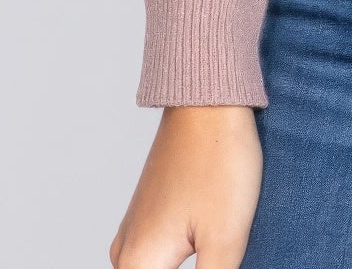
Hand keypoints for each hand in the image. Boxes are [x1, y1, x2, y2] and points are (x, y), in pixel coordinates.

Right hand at [109, 104, 262, 268]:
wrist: (209, 100)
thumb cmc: (219, 162)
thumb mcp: (226, 239)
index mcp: (138, 266)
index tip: (212, 262)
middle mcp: (125, 255)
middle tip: (218, 255)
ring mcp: (135, 234)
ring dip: (191, 268)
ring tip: (216, 252)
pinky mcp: (150, 218)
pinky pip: (158, 260)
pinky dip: (182, 264)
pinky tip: (210, 255)